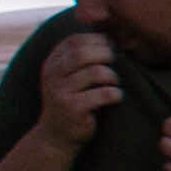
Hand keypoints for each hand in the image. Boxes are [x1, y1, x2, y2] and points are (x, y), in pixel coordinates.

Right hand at [30, 23, 121, 148]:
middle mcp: (52, 75)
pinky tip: (116, 97)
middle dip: (106, 54)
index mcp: (52, 63)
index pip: (74, 41)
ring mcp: (60, 92)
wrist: (56, 136)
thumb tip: (111, 34)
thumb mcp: (69, 76)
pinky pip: (102, 94)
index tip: (111, 48)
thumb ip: (80, 58)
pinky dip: (115, 93)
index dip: (97, 40)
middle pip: (83, 53)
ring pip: (95, 72)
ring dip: (113, 76)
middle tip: (117, 63)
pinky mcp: (72, 108)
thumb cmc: (72, 101)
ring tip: (115, 83)